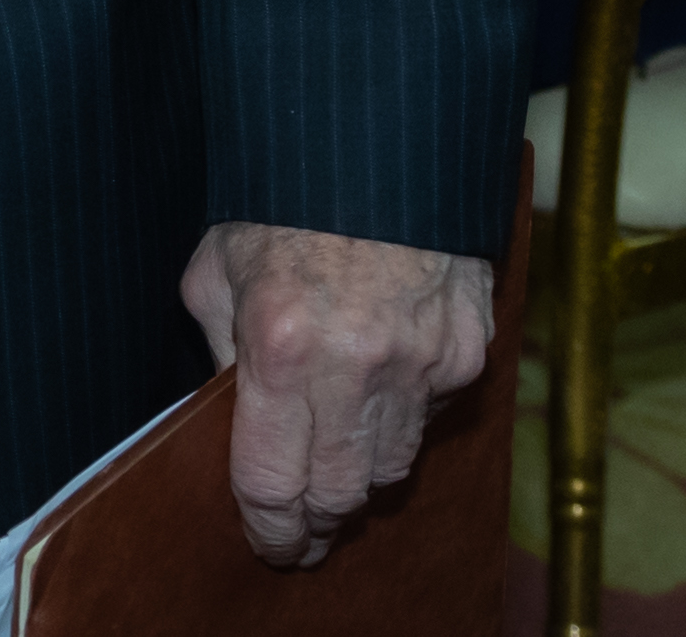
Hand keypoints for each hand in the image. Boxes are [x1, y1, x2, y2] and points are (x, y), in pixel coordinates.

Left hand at [180, 219, 493, 567]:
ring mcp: (422, 362)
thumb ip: (220, 355)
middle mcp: (356, 365)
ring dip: (362, 477)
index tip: (267, 544)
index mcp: (280, 346)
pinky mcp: (468, 351)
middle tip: (302, 531)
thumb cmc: (280, 201)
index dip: (268, 529)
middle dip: (316, 523)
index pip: (274, 483)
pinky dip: (405, 417)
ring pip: (393, 467)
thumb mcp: (216, 271)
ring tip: (338, 465)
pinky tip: (381, 388)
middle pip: (341, 494)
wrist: (376, 141)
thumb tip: (234, 423)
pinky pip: (432, 416)